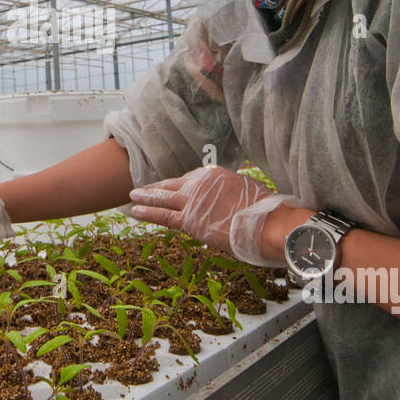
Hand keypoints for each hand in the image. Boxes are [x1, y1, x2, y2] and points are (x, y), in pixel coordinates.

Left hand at [128, 165, 284, 260]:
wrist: (266, 224)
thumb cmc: (264, 211)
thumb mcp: (247, 190)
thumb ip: (233, 191)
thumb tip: (232, 198)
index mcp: (214, 174)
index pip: (190, 179)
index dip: (179, 186)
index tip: (171, 189)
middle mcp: (200, 184)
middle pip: (173, 185)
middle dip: (156, 187)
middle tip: (142, 189)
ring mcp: (193, 201)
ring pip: (163, 197)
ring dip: (145, 197)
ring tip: (132, 197)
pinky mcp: (189, 221)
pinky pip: (163, 215)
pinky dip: (147, 212)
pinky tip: (135, 211)